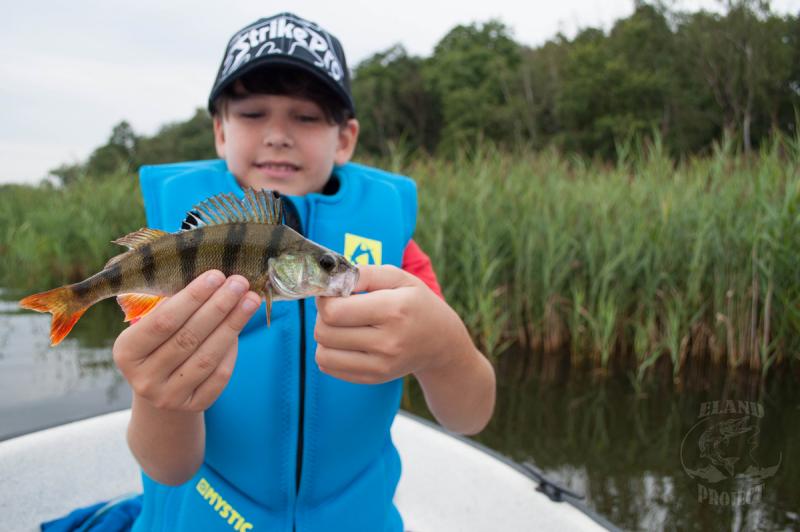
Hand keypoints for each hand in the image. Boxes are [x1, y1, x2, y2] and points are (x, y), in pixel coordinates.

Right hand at [113, 270, 259, 411]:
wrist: (160, 389)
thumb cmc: (159, 344)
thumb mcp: (151, 326)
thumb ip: (172, 305)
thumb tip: (213, 279)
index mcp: (126, 352)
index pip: (163, 321)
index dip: (192, 298)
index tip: (216, 275)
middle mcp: (144, 379)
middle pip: (188, 338)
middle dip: (218, 307)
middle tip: (240, 283)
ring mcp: (168, 397)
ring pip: (207, 357)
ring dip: (232, 324)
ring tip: (250, 300)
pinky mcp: (194, 406)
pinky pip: (220, 375)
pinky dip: (233, 349)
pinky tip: (241, 326)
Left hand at [314, 265, 468, 383]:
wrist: (441, 342)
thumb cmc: (416, 304)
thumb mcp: (399, 278)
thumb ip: (365, 273)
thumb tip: (332, 280)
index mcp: (393, 310)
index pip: (334, 311)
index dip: (325, 299)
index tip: (333, 293)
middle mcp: (387, 342)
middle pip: (324, 332)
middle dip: (323, 316)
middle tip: (338, 308)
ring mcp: (381, 364)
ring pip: (323, 353)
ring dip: (325, 336)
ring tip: (342, 326)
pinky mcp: (374, 378)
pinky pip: (330, 368)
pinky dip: (330, 353)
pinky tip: (346, 342)